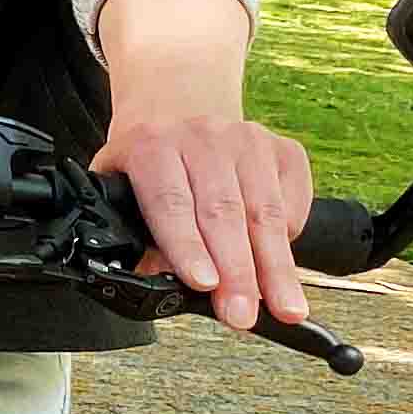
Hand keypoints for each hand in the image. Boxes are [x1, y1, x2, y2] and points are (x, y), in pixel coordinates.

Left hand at [89, 0, 312, 332]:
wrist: (180, 98)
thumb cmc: (147, 157)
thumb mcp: (119, 184)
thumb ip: (132, 232)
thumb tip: (151, 285)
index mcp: (151, 147)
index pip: (170, 203)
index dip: (187, 246)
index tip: (203, 284)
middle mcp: (203, 139)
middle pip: (224, 213)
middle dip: (238, 272)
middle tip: (243, 315)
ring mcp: (248, 140)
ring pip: (265, 212)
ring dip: (276, 268)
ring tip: (284, 308)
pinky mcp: (283, 148)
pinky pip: (293, 202)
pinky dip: (291, 239)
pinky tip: (285, 268)